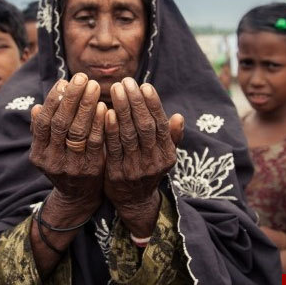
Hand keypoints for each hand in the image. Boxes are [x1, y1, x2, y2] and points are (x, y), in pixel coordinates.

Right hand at [29, 73, 106, 214]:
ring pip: (78, 131)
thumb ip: (43, 131)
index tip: (64, 81)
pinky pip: (96, 142)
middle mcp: (52, 160)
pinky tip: (105, 107)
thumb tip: (36, 107)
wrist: (78, 197)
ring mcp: (71, 166)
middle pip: (61, 124)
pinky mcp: (91, 170)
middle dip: (72, 98)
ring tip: (95, 86)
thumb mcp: (48, 150)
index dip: (54, 100)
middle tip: (82, 77)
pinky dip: (100, 124)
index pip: (44, 121)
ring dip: (87, 106)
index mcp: (38, 153)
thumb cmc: (63, 163)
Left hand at [104, 77, 183, 236]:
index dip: (153, 105)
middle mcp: (153, 162)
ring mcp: (135, 169)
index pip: (160, 125)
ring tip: (115, 89)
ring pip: (129, 135)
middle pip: (145, 127)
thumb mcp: (164, 156)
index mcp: (167, 154)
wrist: (134, 202)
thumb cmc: (148, 169)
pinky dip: (110, 129)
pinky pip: (113, 148)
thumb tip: (179, 116)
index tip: (145, 86)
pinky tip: (106, 112)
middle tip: (126, 81)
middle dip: (135, 102)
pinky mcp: (116, 173)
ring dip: (122, 110)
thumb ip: (170, 137)